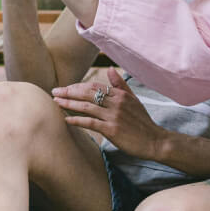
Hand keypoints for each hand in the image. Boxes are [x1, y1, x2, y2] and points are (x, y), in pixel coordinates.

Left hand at [52, 68, 166, 159]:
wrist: (155, 141)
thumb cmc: (143, 122)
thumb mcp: (134, 100)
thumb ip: (120, 85)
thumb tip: (110, 69)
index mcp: (120, 94)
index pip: (94, 86)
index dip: (78, 86)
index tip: (66, 88)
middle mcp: (116, 102)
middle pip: (87, 93)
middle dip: (69, 91)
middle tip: (55, 92)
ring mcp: (113, 116)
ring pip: (86, 106)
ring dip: (69, 104)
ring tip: (56, 102)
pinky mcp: (111, 129)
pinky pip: (90, 122)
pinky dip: (77, 120)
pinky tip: (66, 119)